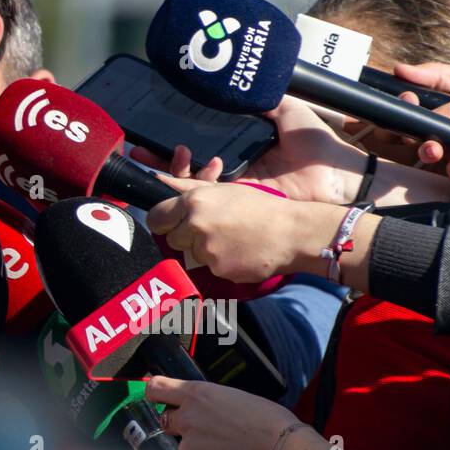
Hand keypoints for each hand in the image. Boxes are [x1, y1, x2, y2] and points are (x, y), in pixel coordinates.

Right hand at [132, 96, 369, 203]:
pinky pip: (207, 194)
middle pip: (187, 165)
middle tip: (138, 147)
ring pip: (190, 182)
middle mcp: (234, 166)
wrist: (336, 173)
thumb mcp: (285, 108)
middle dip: (158, 158)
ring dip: (169, 170)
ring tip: (158, 154)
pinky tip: (180, 168)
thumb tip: (235, 82)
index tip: (154, 130)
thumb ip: (260, 99)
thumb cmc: (316, 142)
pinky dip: (188, 185)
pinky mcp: (239, 199)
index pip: (201, 144)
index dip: (175, 140)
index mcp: (242, 146)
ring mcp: (235, 186)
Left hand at [146, 376, 331, 449]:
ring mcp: (188, 445)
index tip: (157, 399)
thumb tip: (203, 408)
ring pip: (185, 448)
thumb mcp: (234, 398)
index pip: (156, 388)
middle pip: (166, 420)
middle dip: (181, 426)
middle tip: (207, 433)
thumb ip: (209, 401)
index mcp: (197, 393)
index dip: (155, 394)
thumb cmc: (270, 423)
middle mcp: (187, 416)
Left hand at [147, 179, 338, 281]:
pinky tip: (240, 252)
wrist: (293, 232)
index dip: (164, 222)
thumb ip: (188, 187)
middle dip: (186, 237)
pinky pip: (210, 268)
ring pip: (191, 255)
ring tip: (232, 239)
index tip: (173, 223)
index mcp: (194, 201)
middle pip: (172, 239)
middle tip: (211, 230)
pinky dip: (222, 263)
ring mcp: (207, 250)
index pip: (156, 218)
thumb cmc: (260, 206)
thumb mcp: (224, 190)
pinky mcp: (219, 269)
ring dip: (205, 250)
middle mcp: (196, 225)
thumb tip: (159, 180)